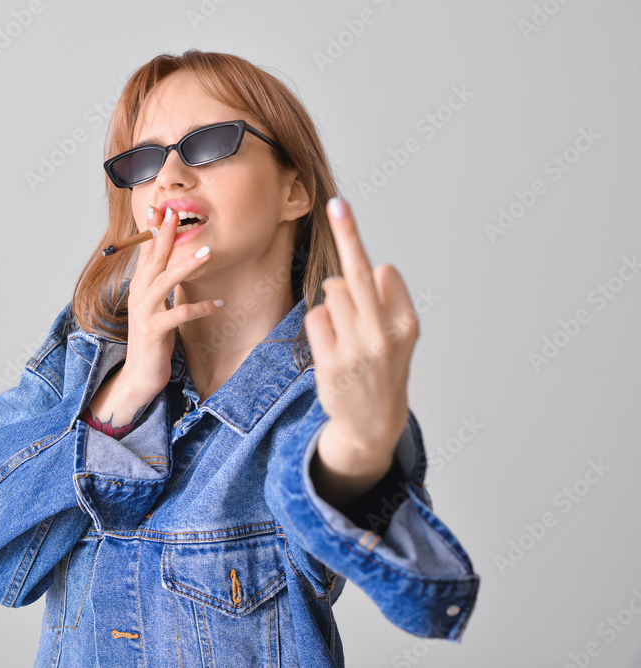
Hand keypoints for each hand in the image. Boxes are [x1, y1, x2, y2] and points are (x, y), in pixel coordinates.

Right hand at [121, 205, 223, 397]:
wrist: (140, 374)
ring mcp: (144, 313)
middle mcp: (138, 296)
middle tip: (178, 214)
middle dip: (166, 236)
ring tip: (208, 252)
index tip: (160, 209)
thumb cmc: (153, 339)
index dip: (152, 230)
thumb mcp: (156, 307)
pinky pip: (179, 315)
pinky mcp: (154, 331)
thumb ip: (161, 285)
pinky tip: (219, 303)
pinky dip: (201, 307)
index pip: (145, 253)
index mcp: (139, 287)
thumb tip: (171, 262)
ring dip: (187, 265)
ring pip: (165, 282)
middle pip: (153, 260)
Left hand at [304, 198, 418, 469]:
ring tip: (344, 330)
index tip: (349, 220)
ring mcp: (357, 350)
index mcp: (407, 323)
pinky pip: (316, 318)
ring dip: (332, 303)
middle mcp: (385, 335)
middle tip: (337, 204)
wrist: (373, 423)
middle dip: (348, 234)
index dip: (367, 266)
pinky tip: (331, 345)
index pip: (383, 272)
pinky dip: (319, 324)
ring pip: (331, 294)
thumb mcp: (399, 336)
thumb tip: (364, 267)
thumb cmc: (383, 368)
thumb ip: (385, 301)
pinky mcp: (331, 363)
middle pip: (357, 273)